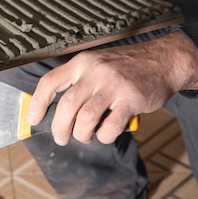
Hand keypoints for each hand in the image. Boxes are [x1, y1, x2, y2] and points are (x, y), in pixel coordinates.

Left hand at [26, 30, 197, 144]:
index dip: (37, 103)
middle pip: (67, 106)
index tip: (33, 119)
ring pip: (86, 118)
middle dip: (59, 128)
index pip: (50, 82)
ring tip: (85, 137)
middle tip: (61, 138)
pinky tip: (105, 134)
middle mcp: (95, 71)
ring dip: (82, 135)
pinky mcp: (132, 99)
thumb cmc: (126, 67)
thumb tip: (55, 109)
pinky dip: (104, 136)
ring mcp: (114, 85)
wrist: (164, 60)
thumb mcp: (97, 64)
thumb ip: (78, 81)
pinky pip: (111, 126)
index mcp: (82, 62)